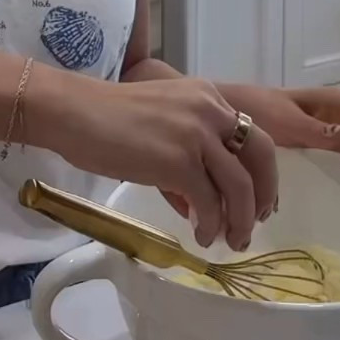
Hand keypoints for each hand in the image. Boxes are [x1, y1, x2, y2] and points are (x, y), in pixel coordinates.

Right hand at [49, 75, 276, 251]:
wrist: (74, 113)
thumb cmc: (107, 121)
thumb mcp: (162, 126)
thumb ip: (187, 157)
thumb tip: (199, 205)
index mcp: (208, 98)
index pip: (250, 134)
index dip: (261, 171)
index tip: (259, 199)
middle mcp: (210, 110)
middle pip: (261, 154)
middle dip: (265, 194)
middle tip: (258, 222)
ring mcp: (196, 136)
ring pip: (240, 185)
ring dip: (242, 219)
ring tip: (232, 241)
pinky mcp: (178, 162)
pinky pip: (209, 202)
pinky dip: (210, 225)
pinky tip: (200, 237)